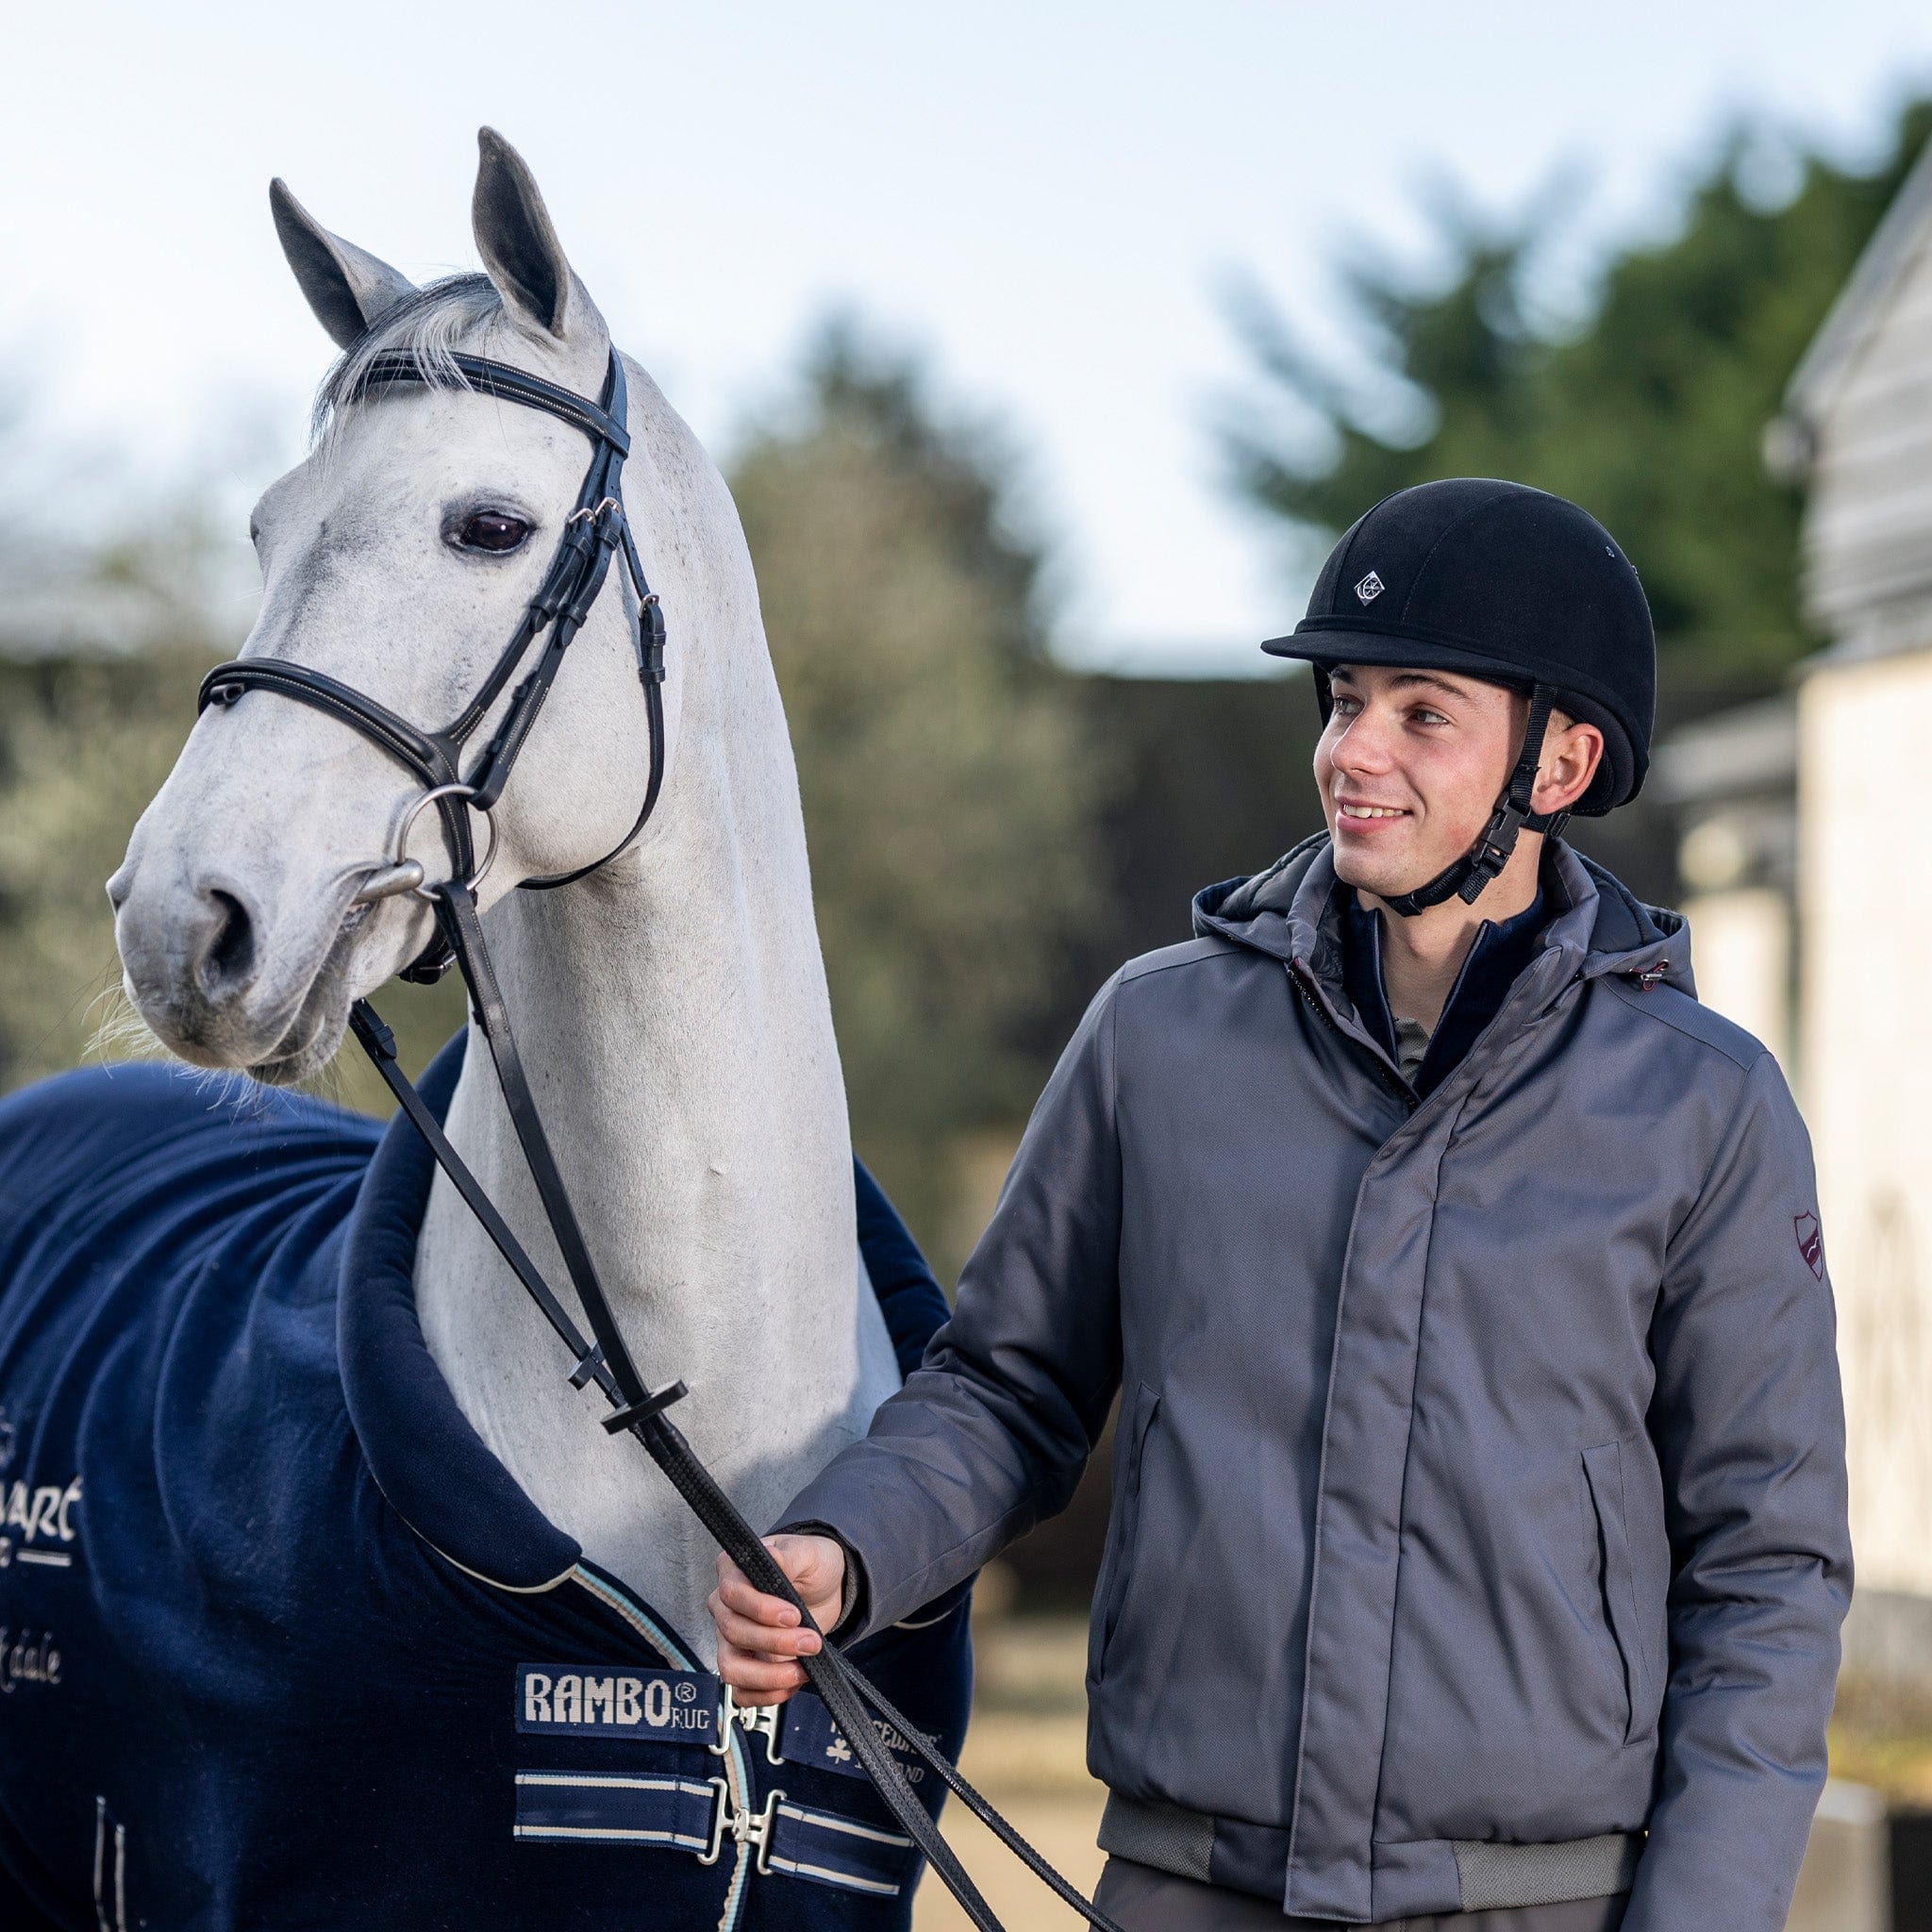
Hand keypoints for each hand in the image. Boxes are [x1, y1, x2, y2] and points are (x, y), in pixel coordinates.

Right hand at [709, 1533, 845, 1706]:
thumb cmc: (810, 1564)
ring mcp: (732, 1640)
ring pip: (730, 1668)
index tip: (793, 1616)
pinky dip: (768, 1694)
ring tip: (802, 1670)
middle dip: (775, 1643)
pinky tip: (793, 1681)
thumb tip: (771, 1557)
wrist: (825, 1588)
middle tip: (811, 1642)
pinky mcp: (746, 1665)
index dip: (760, 1609)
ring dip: (769, 1675)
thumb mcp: (806, 1552)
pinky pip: (742, 1693)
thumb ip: (787, 1556)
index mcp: (734, 1572)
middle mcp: (726, 1607)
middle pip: (732, 1632)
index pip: (731, 1594)